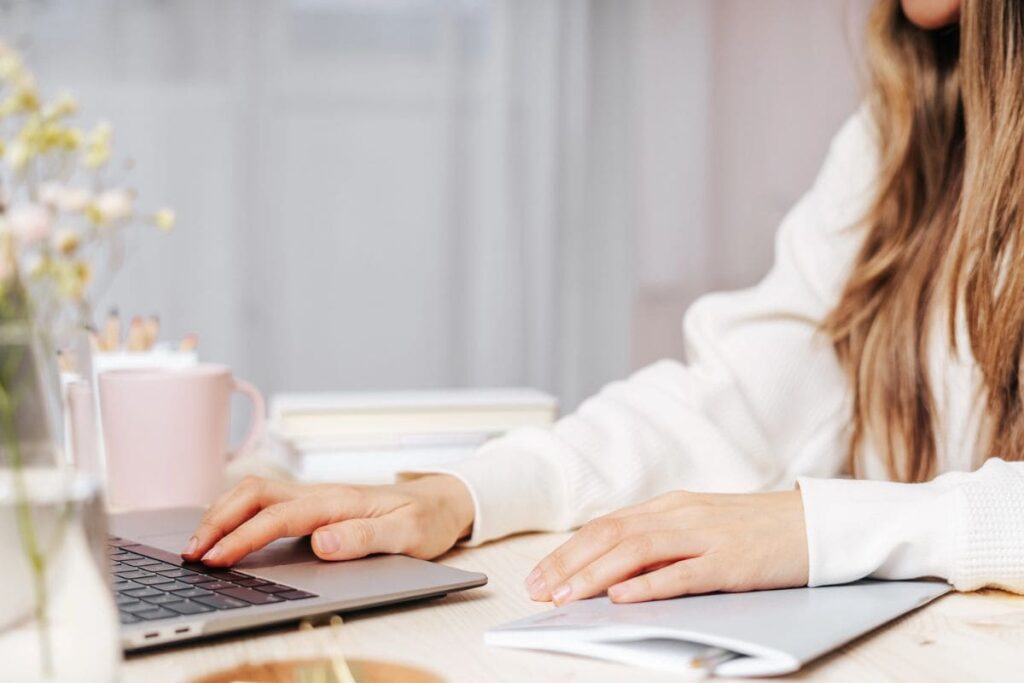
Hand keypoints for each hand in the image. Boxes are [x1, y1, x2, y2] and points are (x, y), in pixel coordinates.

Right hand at [180, 474, 474, 566]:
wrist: (443, 502)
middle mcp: (322, 494)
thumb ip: (366, 538)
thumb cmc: (426, 519)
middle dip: (217, 520)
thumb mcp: (408, 535)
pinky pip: (266, 502)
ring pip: (256, 493)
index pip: (279, 517)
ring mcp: (316, 497)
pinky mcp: (315, 505)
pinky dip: (237, 512)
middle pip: (254, 494)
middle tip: (190, 552)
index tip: (215, 559)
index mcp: (340, 501)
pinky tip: (224, 531)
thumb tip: (323, 540)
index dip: (242, 537)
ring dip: (222, 513)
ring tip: (196, 543)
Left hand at [525, 490, 807, 604]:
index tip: (539, 575)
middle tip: (540, 590)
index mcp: (670, 507)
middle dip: (569, 564)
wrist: (816, 524)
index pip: (606, 526)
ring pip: (637, 551)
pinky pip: (684, 573)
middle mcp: (681, 515)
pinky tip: (623, 597)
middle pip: (611, 536)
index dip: (567, 551)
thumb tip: (615, 572)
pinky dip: (649, 585)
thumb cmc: (756, 530)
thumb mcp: (701, 528)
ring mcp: (706, 536)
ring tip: (567, 596)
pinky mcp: (732, 561)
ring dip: (595, 575)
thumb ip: (662, 544)